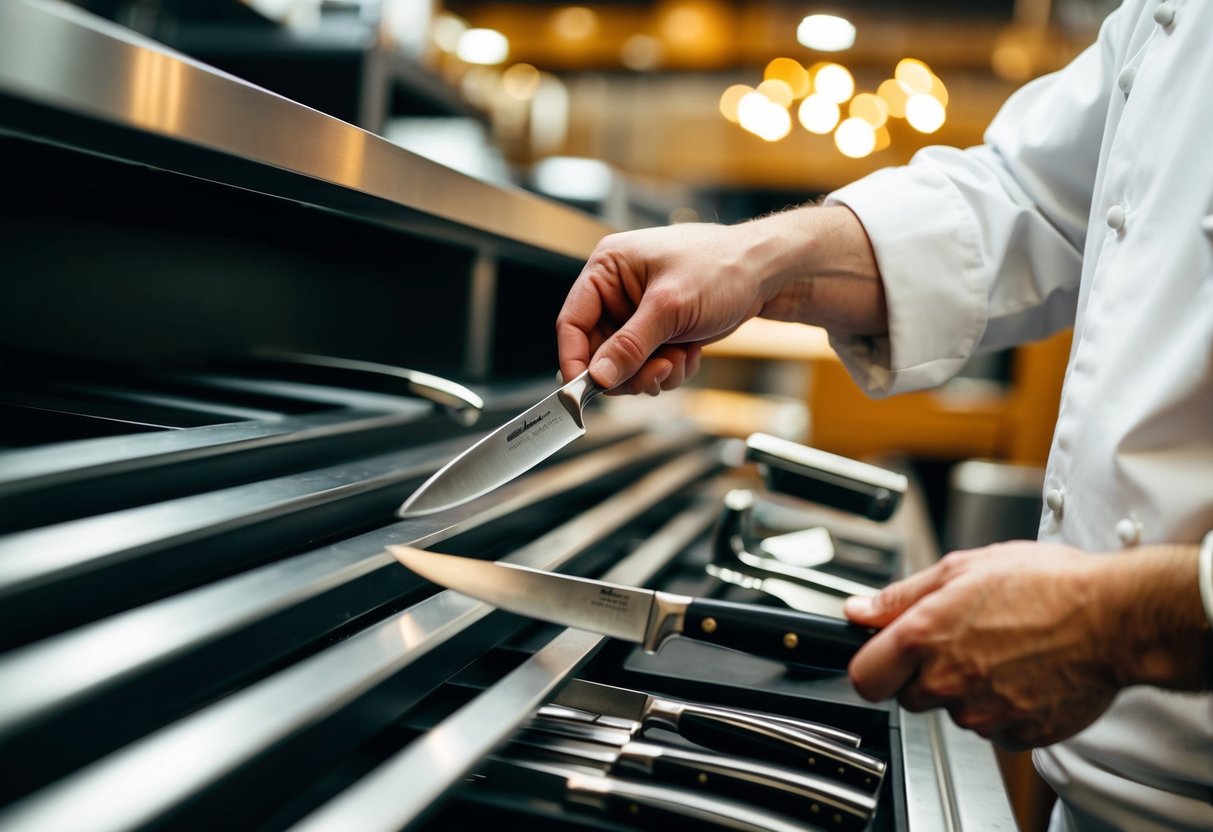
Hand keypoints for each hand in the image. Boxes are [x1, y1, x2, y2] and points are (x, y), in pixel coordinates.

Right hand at [556, 207, 885, 394]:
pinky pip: (648, 364)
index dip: (575, 359)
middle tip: (655, 373)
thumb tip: (599, 375)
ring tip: (679, 358)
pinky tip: (689, 354)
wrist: (769, 273)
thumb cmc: (724, 266)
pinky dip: (668, 369)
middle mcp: (618, 289)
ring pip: (625, 364)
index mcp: (608, 268)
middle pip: (598, 351)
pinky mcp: (660, 329)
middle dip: (628, 370)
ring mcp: (639, 312)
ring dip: (652, 372)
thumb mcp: (671, 307)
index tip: (583, 390)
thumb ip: (630, 344)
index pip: (572, 321)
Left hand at [844, 542, 1119, 750]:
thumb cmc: (1045, 585)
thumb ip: (901, 596)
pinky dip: (1002, 706)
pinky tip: (1022, 672)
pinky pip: (993, 727)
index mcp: (924, 638)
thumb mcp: (961, 568)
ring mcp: (984, 713)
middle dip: (924, 673)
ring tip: (1002, 649)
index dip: (873, 664)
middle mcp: (948, 681)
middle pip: (909, 696)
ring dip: (966, 688)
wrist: (1113, 618)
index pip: (864, 677)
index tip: (885, 655)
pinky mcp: (1018, 733)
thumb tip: (859, 611)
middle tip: (960, 640)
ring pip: (953, 711)